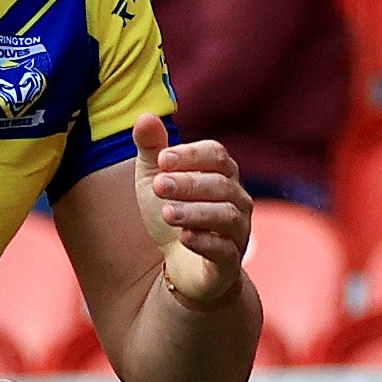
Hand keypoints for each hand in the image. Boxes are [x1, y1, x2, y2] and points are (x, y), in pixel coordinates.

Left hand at [135, 115, 252, 309]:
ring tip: (167, 212)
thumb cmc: (173, 214)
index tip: (161, 159)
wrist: (182, 266)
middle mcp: (236, 200)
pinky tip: (183, 237)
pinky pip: (224, 250)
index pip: (217, 155)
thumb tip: (145, 115)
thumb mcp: (154, 180)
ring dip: (194, 212)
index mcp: (221, 175)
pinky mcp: (229, 262)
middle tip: (158, 185)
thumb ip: (152, 149)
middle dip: (188, 183)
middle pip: (220, 184)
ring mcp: (236, 231)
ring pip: (225, 216)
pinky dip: (204, 242)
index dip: (191, 155)